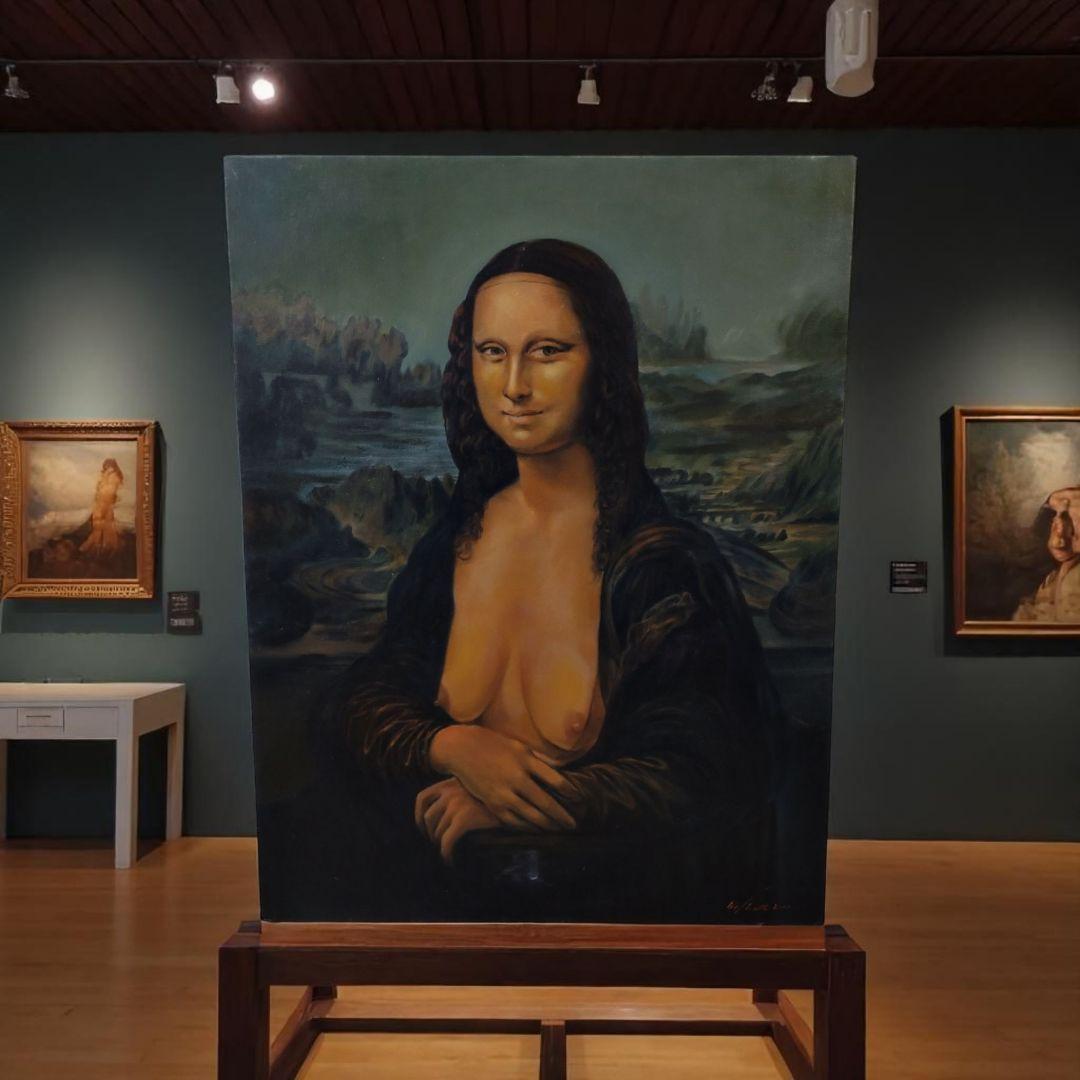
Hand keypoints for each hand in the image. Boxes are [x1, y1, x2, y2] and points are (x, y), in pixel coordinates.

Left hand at [414, 778, 499, 862]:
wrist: (522, 797)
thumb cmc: (502, 794)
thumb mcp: (478, 787)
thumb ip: (462, 794)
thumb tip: (447, 815)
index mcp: (451, 781)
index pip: (422, 798)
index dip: (418, 816)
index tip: (423, 829)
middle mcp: (451, 791)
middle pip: (428, 818)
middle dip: (431, 834)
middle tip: (439, 845)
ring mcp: (457, 804)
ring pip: (437, 832)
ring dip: (440, 845)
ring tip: (449, 853)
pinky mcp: (465, 818)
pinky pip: (447, 842)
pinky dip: (446, 854)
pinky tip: (451, 861)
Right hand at [429, 724, 575, 832]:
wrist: (461, 749)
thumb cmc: (493, 744)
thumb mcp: (518, 746)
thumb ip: (536, 761)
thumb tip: (557, 776)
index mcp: (526, 760)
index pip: (555, 780)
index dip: (569, 792)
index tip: (578, 799)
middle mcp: (516, 778)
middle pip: (545, 802)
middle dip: (561, 816)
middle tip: (573, 825)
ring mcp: (503, 793)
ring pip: (531, 816)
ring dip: (547, 825)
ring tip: (558, 830)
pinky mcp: (492, 803)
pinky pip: (513, 821)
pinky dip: (527, 827)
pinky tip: (536, 830)